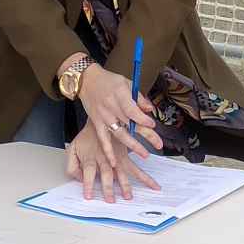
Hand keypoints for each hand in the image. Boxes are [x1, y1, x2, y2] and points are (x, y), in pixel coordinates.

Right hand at [66, 65, 162, 201]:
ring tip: (144, 154)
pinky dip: (108, 151)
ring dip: (132, 145)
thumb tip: (150, 109)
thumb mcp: (126, 82)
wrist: (86, 80)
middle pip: (130, 123)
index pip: (132, 110)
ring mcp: (103, 116)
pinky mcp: (97, 123)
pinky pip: (103, 139)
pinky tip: (114, 162)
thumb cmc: (108, 81)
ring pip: (119, 133)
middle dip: (146, 135)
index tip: (152, 125)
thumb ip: (138, 97)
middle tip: (158, 144)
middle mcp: (111, 107)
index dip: (143, 119)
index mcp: (120, 95)